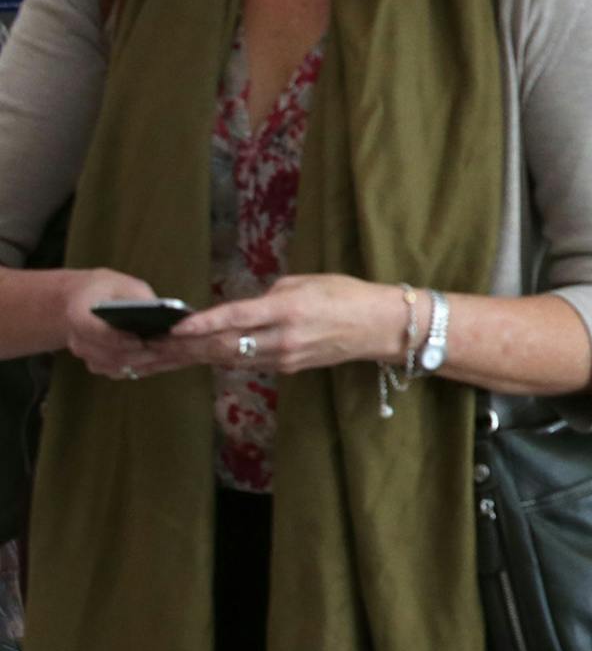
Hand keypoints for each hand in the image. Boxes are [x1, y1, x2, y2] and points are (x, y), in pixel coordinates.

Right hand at [62, 269, 187, 381]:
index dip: (119, 339)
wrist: (81, 299)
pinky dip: (139, 367)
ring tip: (166, 356)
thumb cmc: (106, 289)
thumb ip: (140, 298)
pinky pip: (119, 371)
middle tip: (164, 351)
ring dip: (141, 363)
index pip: (96, 332)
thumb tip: (164, 314)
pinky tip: (160, 360)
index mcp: (78, 314)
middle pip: (109, 354)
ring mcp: (86, 355)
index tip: (141, 340)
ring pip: (115, 366)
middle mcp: (78, 339)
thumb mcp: (124, 285)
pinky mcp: (97, 364)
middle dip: (138, 354)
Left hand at [170, 275, 408, 374]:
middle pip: (225, 346)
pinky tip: (201, 357)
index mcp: (287, 309)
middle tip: (152, 347)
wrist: (380, 326)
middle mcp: (283, 338)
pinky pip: (249, 363)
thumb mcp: (306, 282)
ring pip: (232, 359)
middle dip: (186, 347)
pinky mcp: (289, 368)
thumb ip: (269, 296)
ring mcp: (286, 358)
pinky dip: (223, 358)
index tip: (173, 327)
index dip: (202, 324)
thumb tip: (242, 309)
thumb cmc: (347, 294)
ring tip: (164, 356)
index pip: (236, 318)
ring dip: (198, 357)